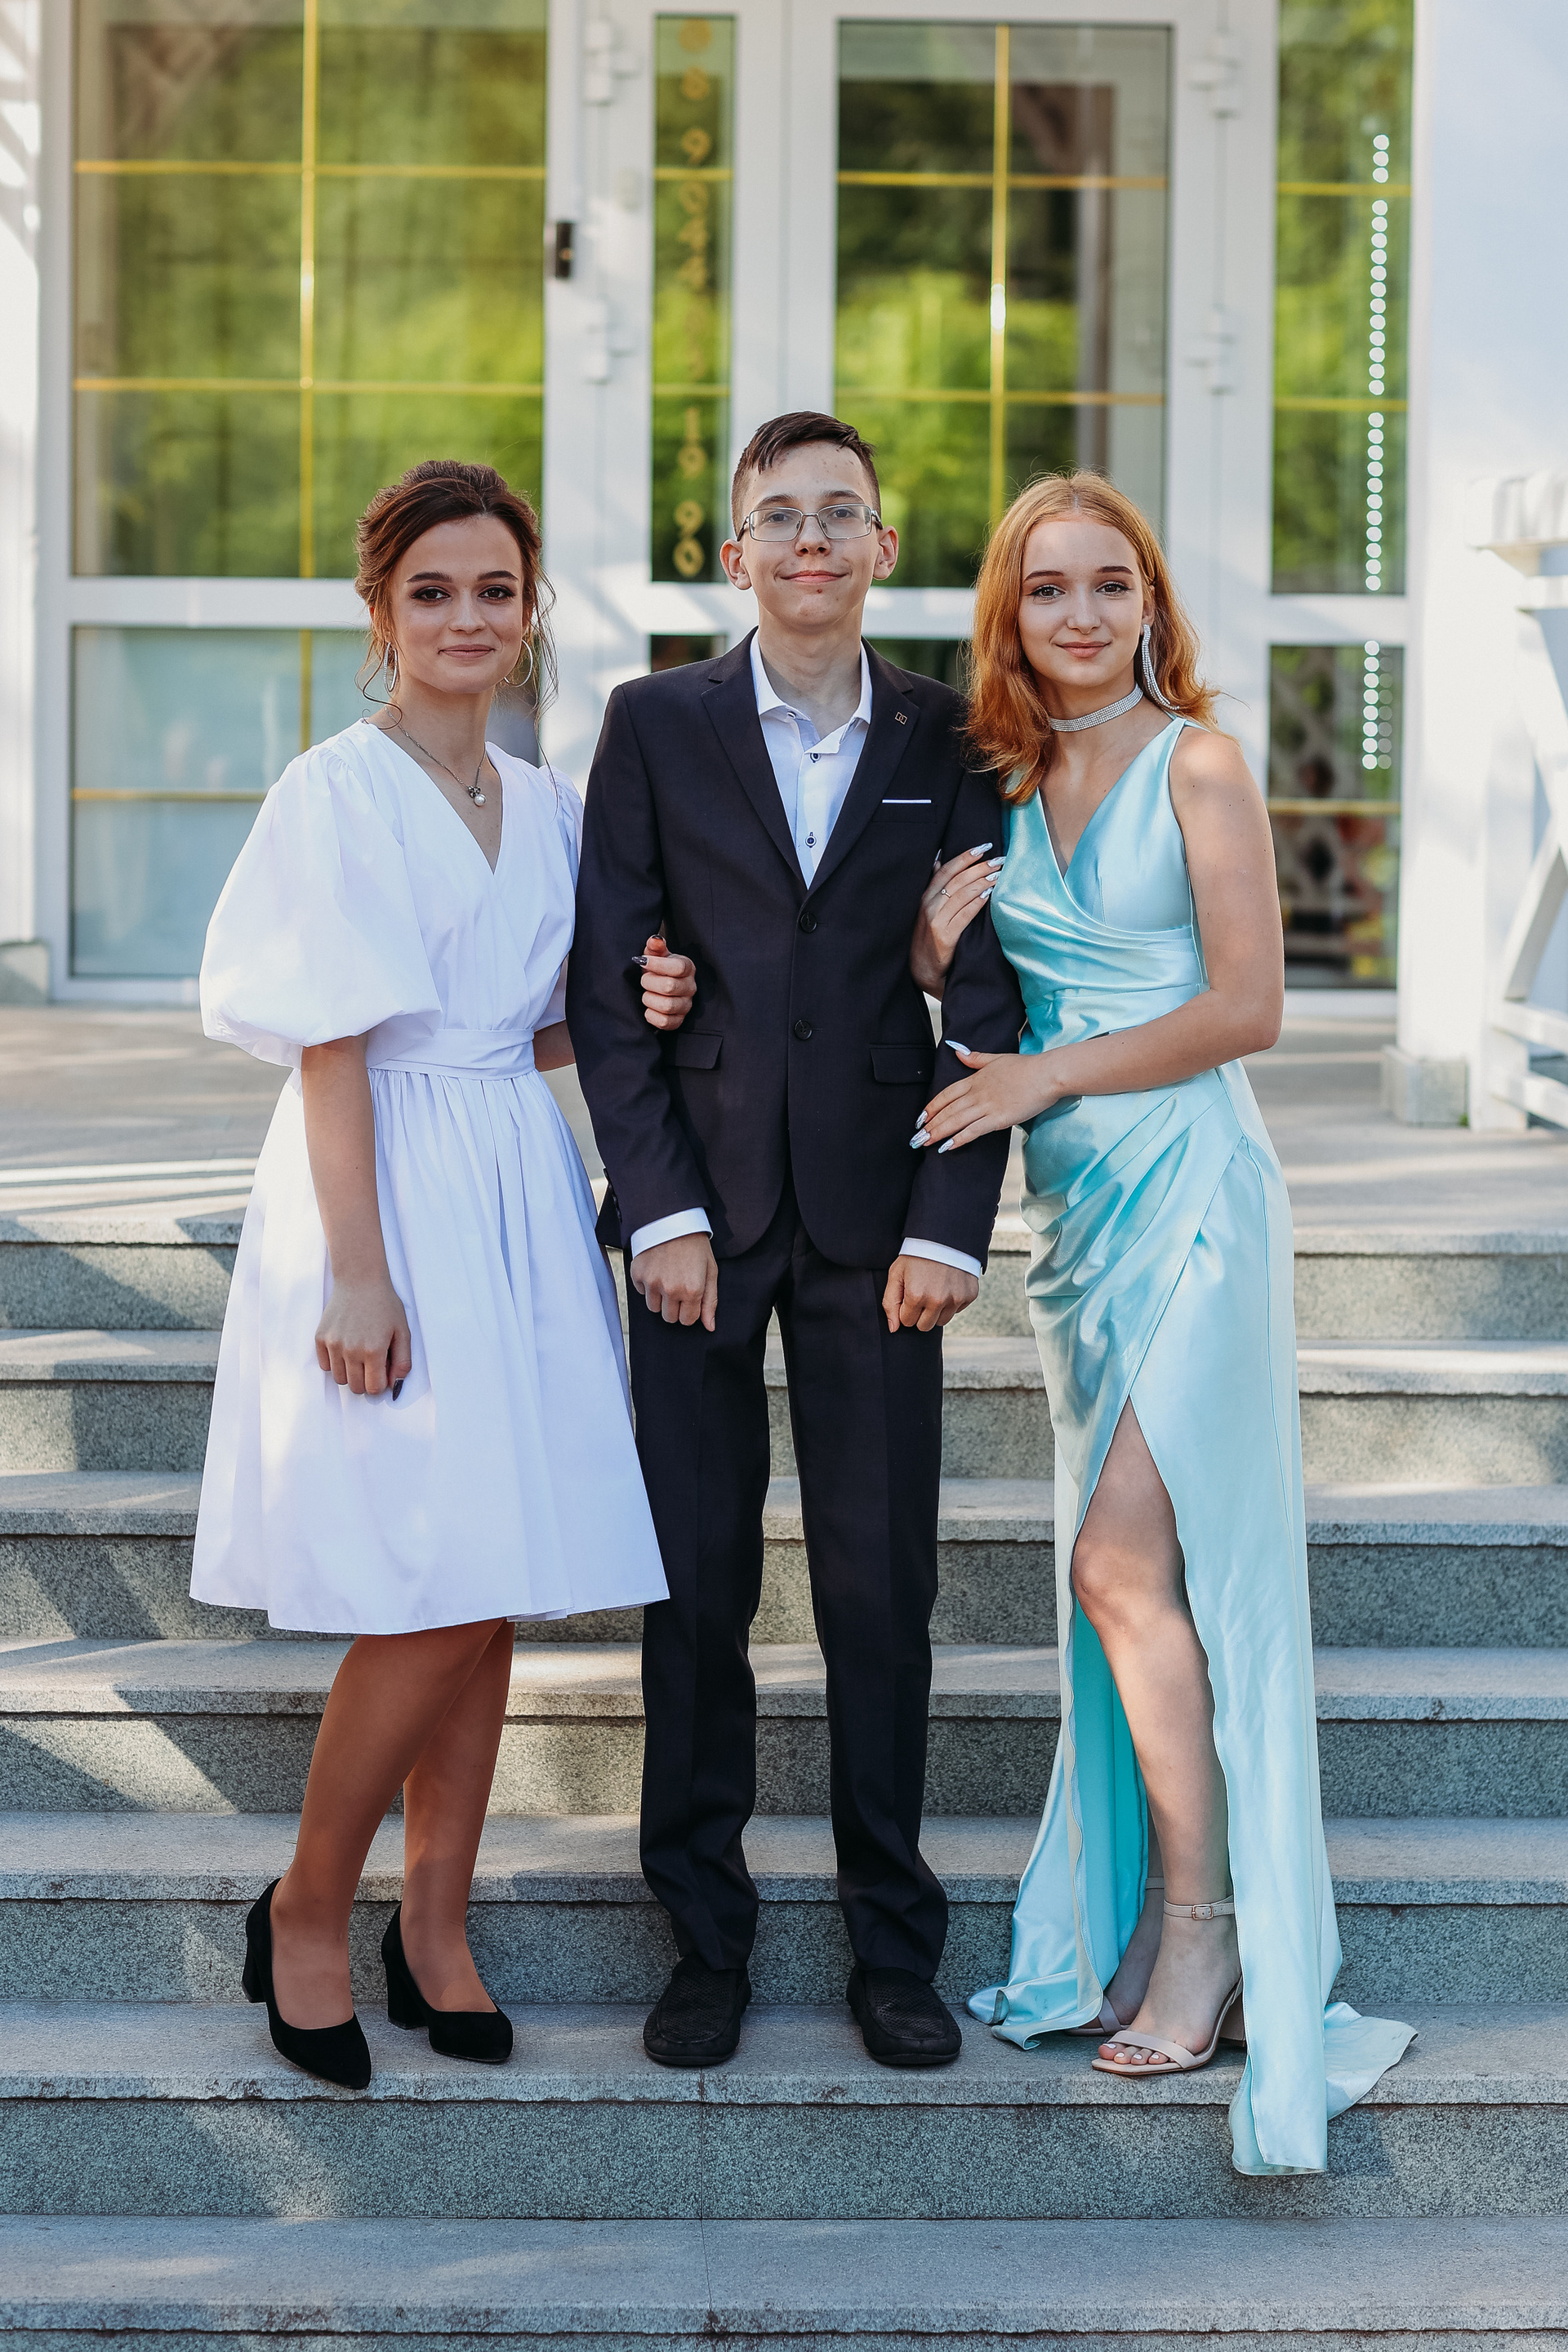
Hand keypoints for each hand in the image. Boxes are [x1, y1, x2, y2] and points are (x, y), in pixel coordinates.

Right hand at [315, 1274, 412, 1395]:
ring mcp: (333, 1344)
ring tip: (358, 1355)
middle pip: (355, 1388)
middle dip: (366, 1381)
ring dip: (350, 1373)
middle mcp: (351, 1350)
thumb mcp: (402, 1332)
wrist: (360, 1280)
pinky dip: (335, 1363)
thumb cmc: (384, 1305)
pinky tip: (345, 1348)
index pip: (374, 1388)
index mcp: (373, 1350)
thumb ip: (402, 1361)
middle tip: (372, 1365)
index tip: (383, 1372)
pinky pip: (325, 1365)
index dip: (381, 1383)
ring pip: (339, 1379)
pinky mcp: (320, 1338)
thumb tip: (395, 1384)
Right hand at [630, 1233, 717, 1329]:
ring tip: (668, 1278)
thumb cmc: (695, 1246)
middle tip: (679, 1287)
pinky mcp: (638, 1274)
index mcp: (692, 1290)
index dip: (690, 1310)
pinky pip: (641, 1292)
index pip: (687, 1320)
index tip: (690, 1297)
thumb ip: (710, 1302)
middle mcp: (671, 1289)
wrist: (672, 1221)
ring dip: (660, 1298)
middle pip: (669, 1318)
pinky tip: (657, 1269)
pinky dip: (648, 1285)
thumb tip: (709, 1327)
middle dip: (675, 1307)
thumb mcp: (710, 1271)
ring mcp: (652, 1282)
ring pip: (654, 1308)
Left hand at [639, 935, 696, 1030]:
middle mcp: (690, 987)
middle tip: (644, 979)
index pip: (678, 967)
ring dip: (649, 999)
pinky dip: (651, 1015)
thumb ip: (655, 947)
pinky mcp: (678, 1021)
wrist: (660, 989)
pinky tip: (649, 1007)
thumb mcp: (656, 956)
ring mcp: (686, 1006)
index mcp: (687, 968)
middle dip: (649, 982)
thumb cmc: (658, 970)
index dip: (658, 965)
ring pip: (666, 1006)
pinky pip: (664, 1022)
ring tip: (647, 993)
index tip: (643, 961)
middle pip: (669, 987)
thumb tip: (654, 940)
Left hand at [881, 1253, 979, 1333]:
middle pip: (924, 1326)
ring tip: (934, 1289)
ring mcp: (956, 1298)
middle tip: (921, 1294)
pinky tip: (947, 1285)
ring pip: (942, 1321)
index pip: (907, 1322)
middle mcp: (938, 1300)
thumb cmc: (916, 1255)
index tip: (909, 1293)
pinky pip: (957, 1310)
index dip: (906, 1308)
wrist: (944, 1237)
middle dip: (920, 1314)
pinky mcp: (970, 1295)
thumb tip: (894, 1328)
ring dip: (936, 1310)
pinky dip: (951, 1302)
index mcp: (916, 1296)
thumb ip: (890, 1302)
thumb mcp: (896, 1274)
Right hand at [910, 844, 1004, 995]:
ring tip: (999, 874)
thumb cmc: (928, 938)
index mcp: (925, 897)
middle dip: (980, 867)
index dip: (965, 857)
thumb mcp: (927, 910)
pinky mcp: (944, 937)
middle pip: (957, 880)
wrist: (922, 970)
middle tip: (999, 860)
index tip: (984, 847)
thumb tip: (938, 859)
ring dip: (983, 881)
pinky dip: (977, 902)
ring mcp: (936, 921)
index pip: (947, 870)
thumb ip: (934, 886)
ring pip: (962, 894)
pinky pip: (964, 915)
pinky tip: (989, 894)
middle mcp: (929, 906)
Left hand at [913, 1047, 1060, 1154]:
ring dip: (938, 1133)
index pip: (946, 1094)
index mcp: (976, 1079)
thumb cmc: (1026, 1066)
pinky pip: (973, 1131)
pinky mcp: (998, 1119)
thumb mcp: (996, 1058)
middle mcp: (977, 1093)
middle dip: (929, 1124)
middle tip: (915, 1137)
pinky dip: (958, 1139)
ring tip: (924, 1143)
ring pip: (956, 1121)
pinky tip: (946, 1147)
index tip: (921, 1117)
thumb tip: (956, 1050)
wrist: (1047, 1074)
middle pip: (947, 1110)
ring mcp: (987, 1106)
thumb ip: (975, 1058)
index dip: (932, 1106)